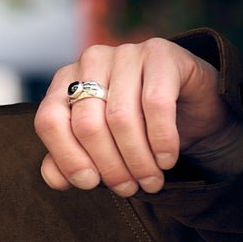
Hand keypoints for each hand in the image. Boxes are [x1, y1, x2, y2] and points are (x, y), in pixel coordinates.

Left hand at [34, 37, 242, 196]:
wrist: (193, 106)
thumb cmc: (139, 128)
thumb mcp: (102, 147)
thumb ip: (71, 161)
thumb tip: (55, 179)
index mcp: (66, 80)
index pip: (49, 120)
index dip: (67, 157)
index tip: (90, 183)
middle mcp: (91, 61)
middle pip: (87, 124)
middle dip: (109, 166)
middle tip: (128, 188)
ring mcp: (126, 53)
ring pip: (120, 117)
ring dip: (138, 160)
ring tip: (150, 181)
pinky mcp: (161, 54)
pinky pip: (156, 103)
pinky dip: (161, 139)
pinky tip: (166, 159)